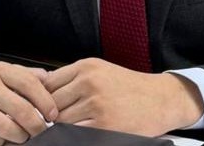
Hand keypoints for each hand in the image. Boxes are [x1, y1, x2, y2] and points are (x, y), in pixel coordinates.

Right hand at [0, 61, 57, 145]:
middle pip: (21, 110)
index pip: (28, 83)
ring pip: (6, 128)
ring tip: (21, 136)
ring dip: (19, 137)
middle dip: (36, 126)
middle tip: (41, 131)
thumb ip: (24, 74)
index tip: (53, 114)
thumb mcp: (0, 71)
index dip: (45, 101)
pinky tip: (1, 139)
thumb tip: (49, 78)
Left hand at [44, 58, 202, 135]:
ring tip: (75, 125)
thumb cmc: (129, 87)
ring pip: (61, 121)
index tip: (46, 106)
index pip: (48, 83)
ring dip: (63, 127)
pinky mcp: (104, 125)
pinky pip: (76, 133)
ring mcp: (96, 104)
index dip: (43, 98)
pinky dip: (75, 135)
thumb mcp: (100, 71)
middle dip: (52, 114)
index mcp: (86, 67)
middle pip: (52, 103)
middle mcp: (89, 82)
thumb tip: (42, 89)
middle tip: (57, 120)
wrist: (161, 99)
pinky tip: (84, 132)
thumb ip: (73, 78)